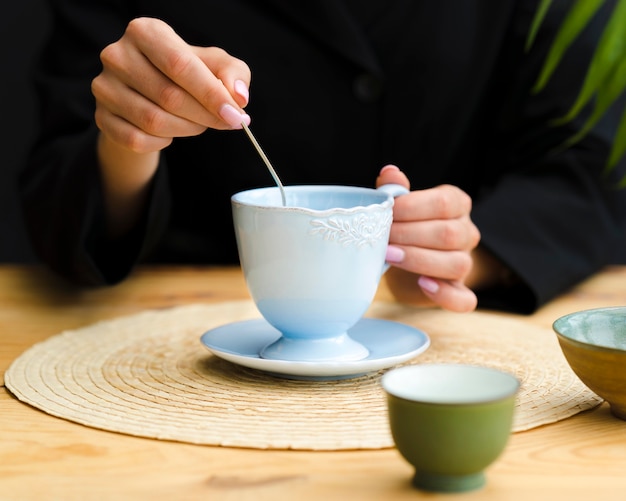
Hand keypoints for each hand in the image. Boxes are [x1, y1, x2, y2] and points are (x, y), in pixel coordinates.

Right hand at [91, 17, 250, 153]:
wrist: (149, 97)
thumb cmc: (186, 76)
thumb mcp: (214, 66)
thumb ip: (233, 74)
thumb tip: (238, 97)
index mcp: (146, 32)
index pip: (180, 65)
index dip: (211, 94)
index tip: (236, 115)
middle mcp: (117, 55)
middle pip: (169, 96)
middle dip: (204, 116)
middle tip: (225, 123)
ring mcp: (104, 86)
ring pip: (153, 121)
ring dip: (186, 129)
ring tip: (198, 124)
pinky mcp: (101, 116)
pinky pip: (137, 139)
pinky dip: (162, 142)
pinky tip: (171, 133)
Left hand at [376, 165, 479, 311]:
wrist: (405, 264)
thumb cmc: (403, 227)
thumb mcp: (398, 207)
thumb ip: (396, 190)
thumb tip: (389, 173)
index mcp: (456, 204)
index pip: (443, 202)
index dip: (413, 207)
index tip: (386, 212)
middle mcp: (466, 233)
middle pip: (449, 234)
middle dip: (411, 235)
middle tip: (382, 238)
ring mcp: (466, 263)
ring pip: (457, 264)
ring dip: (420, 260)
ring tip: (390, 257)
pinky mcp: (459, 291)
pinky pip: (464, 299)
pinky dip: (445, 295)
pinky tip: (423, 284)